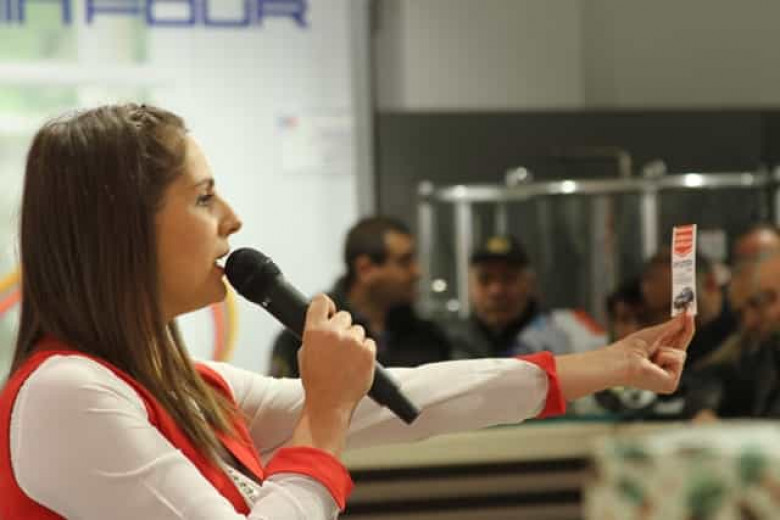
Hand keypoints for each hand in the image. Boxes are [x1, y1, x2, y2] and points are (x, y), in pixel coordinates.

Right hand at [290, 294, 375, 455]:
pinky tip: (356, 365)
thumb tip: (327, 321)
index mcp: (314, 330)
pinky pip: (370, 343)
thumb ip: (316, 333)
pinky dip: (366, 352)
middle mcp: (334, 332)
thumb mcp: (305, 352)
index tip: (330, 311)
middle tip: (338, 347)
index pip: (321, 301)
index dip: (327, 306)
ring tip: (346, 361)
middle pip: (344, 316)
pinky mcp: (368, 351)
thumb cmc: (316, 381)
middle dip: (342, 328)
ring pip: (359, 330)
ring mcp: (352, 341)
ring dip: (355, 342)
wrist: (329, 404)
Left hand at [610, 313, 694, 393]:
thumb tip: (686, 313)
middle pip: (683, 349)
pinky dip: (665, 357)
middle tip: (688, 313)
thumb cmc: (629, 349)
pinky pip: (678, 361)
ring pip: (681, 354)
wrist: (619, 362)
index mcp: (659, 360)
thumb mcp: (654, 334)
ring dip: (664, 350)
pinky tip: (652, 365)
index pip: (676, 344)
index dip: (684, 328)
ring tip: (649, 357)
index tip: (690, 313)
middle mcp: (665, 371)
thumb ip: (672, 326)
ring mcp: (668, 379)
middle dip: (685, 330)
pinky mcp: (671, 384)